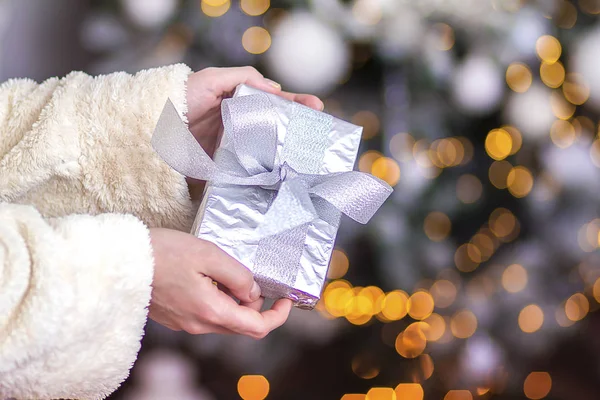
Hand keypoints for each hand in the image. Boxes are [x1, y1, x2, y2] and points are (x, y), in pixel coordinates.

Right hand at [148, 228, 292, 337]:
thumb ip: (238, 276)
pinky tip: (209, 278)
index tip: (285, 300)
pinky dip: (218, 301)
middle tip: (256, 281)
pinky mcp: (175, 316)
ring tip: (229, 274)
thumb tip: (253, 292)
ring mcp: (185, 322)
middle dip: (256, 307)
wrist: (120, 262)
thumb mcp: (210, 255)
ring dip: (235, 302)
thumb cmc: (162, 253)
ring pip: (224, 320)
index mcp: (211, 311)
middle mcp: (199, 324)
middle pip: (241, 325)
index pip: (257, 327)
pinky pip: (206, 314)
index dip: (277, 316)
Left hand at [185, 67, 323, 198]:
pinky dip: (266, 178)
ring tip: (309, 159)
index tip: (316, 108)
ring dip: (287, 157)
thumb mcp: (211, 80)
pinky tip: (282, 179)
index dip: (295, 105)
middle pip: (275, 130)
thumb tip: (275, 88)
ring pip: (267, 153)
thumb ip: (242, 78)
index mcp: (239, 105)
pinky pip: (250, 174)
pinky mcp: (225, 172)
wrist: (152, 133)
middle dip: (299, 132)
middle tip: (320, 135)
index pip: (273, 103)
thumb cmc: (180, 100)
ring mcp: (234, 151)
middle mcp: (240, 128)